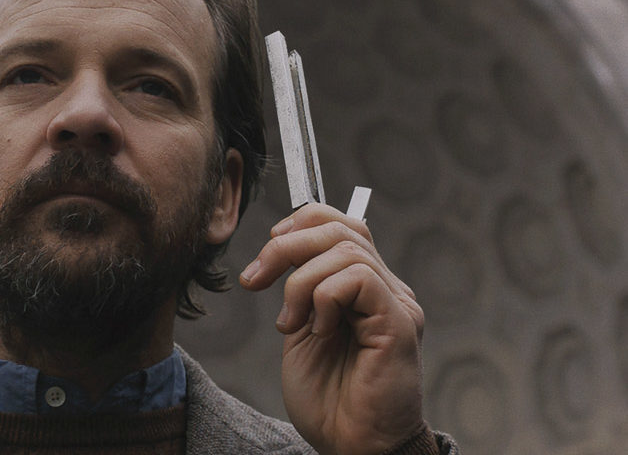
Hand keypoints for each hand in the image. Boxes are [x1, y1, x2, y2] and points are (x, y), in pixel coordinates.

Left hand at [239, 204, 425, 454]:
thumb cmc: (327, 398)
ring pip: (346, 250)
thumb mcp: (301, 329)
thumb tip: (280, 246)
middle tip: (255, 281)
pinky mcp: (400, 324)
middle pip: (340, 229)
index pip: (342, 224)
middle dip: (285, 247)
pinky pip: (358, 279)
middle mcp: (386, 290)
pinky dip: (324, 298)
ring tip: (291, 323)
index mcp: (363, 288)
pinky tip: (319, 331)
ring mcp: (396, 304)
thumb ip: (301, 289)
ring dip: (301, 281)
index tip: (265, 251)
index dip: (301, 223)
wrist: (349, 445)